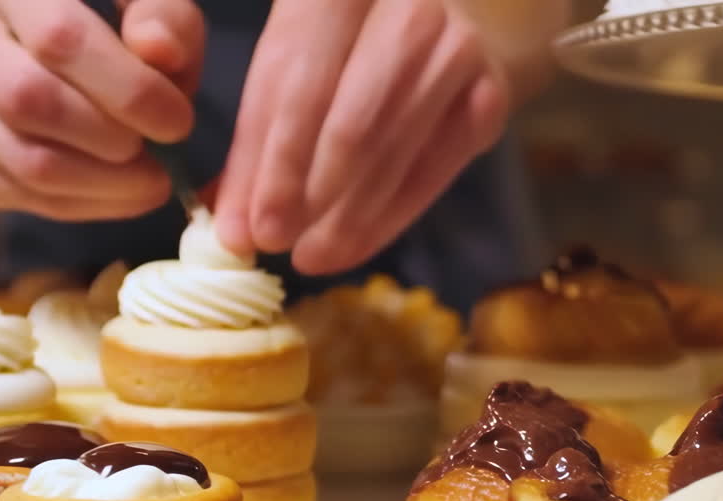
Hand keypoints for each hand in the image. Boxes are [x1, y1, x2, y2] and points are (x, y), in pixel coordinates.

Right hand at [0, 0, 202, 220]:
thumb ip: (161, 14)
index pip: (60, 40)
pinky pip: (4, 191)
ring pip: (19, 159)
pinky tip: (114, 193)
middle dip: (112, 141)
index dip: (130, 91)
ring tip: (148, 180)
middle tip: (159, 156)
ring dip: (102, 186)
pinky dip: (74, 204)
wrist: (36, 46)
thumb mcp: (138, 0)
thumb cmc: (103, 20)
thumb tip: (159, 50)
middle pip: (29, 102)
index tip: (177, 122)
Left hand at [216, 0, 512, 274]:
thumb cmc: (355, 44)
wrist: (457, 16)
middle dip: (306, 195)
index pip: (295, 82)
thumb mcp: (296, 63)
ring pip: (392, 150)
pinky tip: (356, 246)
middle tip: (276, 244)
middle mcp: (406, 6)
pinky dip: (390, 218)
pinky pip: (433, 171)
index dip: (269, 163)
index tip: (248, 228)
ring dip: (347, 216)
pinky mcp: (490, 95)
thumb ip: (260, 136)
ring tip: (312, 255)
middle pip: (348, 122)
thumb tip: (231, 228)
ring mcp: (456, 49)